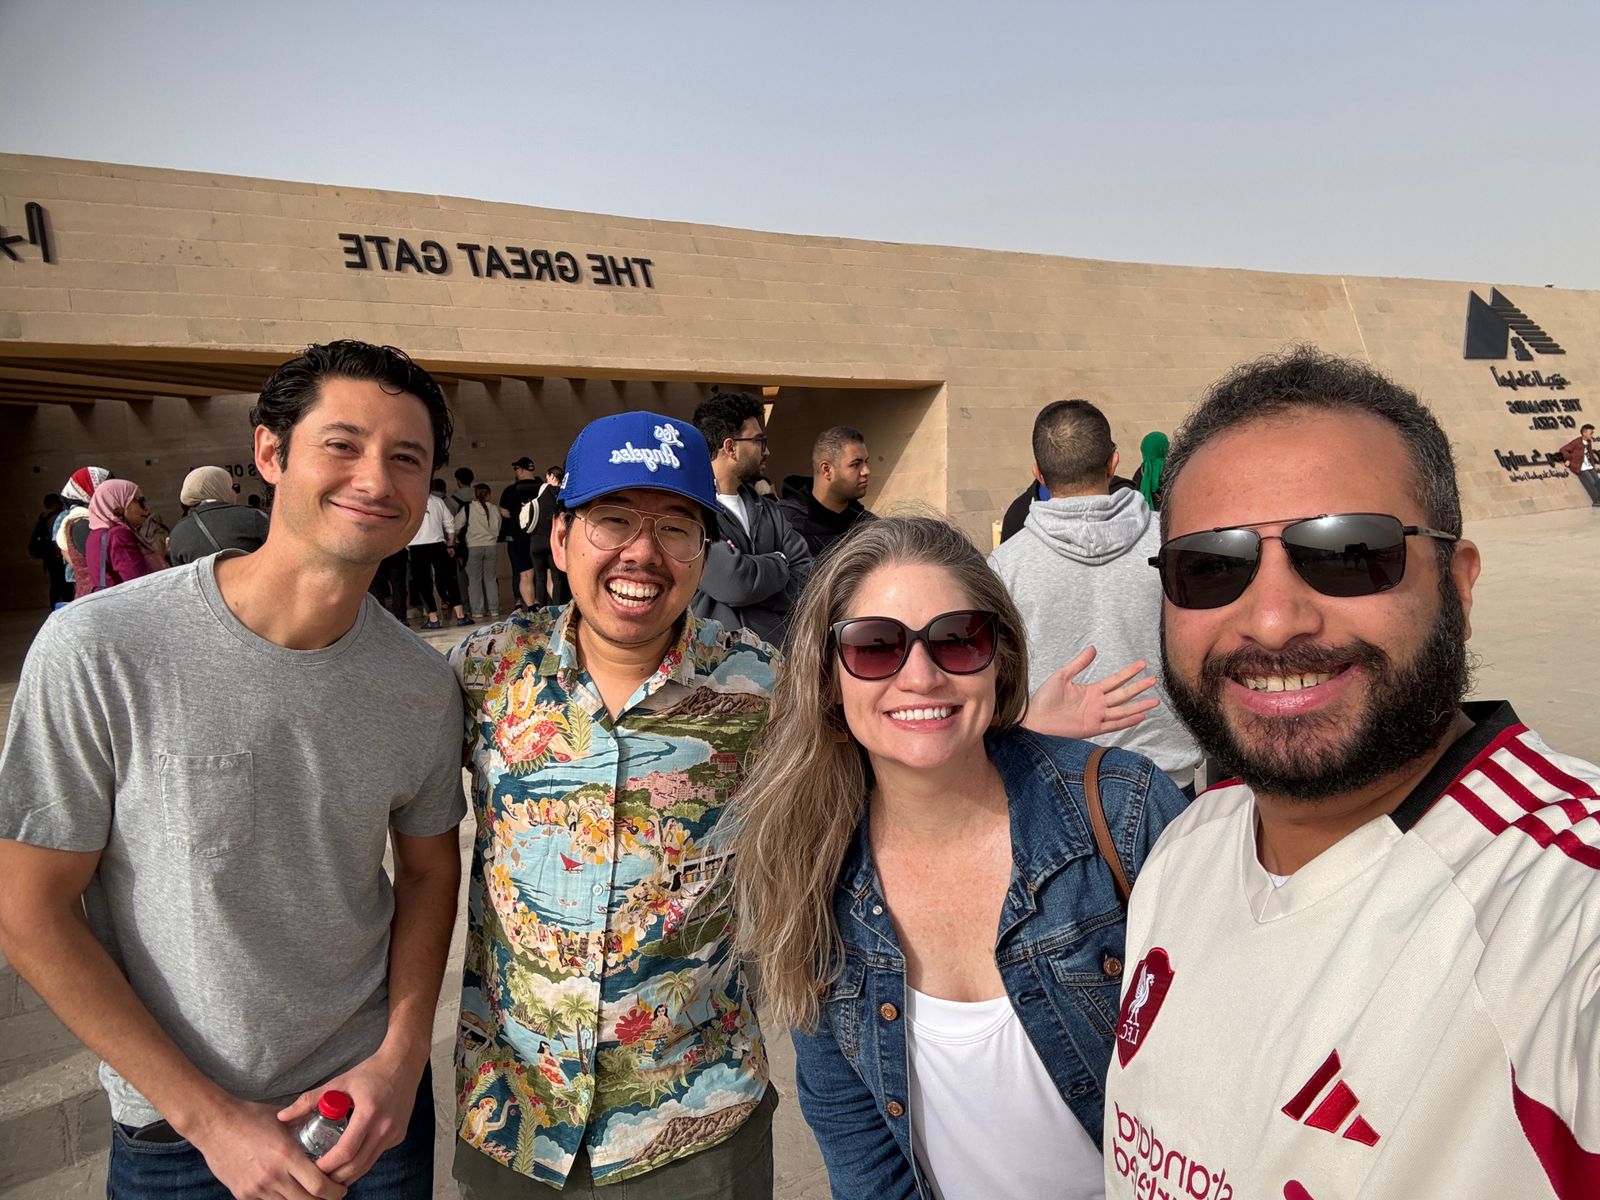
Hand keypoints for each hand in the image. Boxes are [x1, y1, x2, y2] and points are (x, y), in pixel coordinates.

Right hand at [185, 1097, 346, 1199]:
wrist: (214, 1124)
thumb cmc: (251, 1117)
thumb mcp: (284, 1120)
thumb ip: (305, 1128)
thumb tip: (327, 1128)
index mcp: (287, 1155)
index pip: (319, 1186)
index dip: (334, 1191)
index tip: (341, 1188)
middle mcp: (272, 1176)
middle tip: (331, 1194)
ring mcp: (256, 1188)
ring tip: (310, 1193)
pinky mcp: (243, 1195)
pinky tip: (288, 1192)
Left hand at [277, 1049, 420, 1186]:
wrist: (403, 1064)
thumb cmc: (371, 1072)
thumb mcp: (339, 1082)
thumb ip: (310, 1100)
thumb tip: (282, 1116)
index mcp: (369, 1112)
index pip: (346, 1150)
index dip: (328, 1165)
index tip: (313, 1169)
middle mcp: (385, 1126)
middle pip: (357, 1165)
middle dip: (335, 1177)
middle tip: (318, 1178)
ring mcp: (394, 1133)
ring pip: (368, 1165)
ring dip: (348, 1174)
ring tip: (330, 1174)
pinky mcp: (399, 1136)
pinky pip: (376, 1155)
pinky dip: (361, 1161)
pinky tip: (349, 1158)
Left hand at [1024, 646, 1159, 738]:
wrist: (1033, 719)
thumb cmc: (1043, 699)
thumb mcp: (1062, 676)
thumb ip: (1079, 664)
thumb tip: (1093, 648)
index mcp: (1090, 691)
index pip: (1115, 680)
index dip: (1129, 673)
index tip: (1142, 665)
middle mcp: (1096, 704)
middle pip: (1123, 694)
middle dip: (1139, 687)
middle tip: (1154, 680)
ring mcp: (1096, 716)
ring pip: (1122, 710)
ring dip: (1138, 705)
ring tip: (1155, 701)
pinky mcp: (1092, 728)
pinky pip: (1113, 724)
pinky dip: (1127, 721)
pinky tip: (1139, 716)